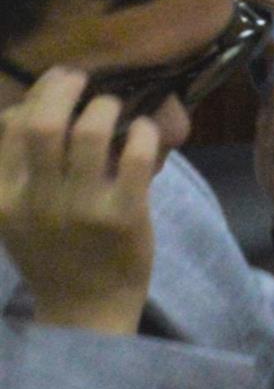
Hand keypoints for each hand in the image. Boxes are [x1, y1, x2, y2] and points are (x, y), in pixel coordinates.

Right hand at [0, 69, 160, 333]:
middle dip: (64, 88)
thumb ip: (19, 169)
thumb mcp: (18, 215)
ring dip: (107, 107)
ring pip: (91, 132)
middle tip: (82, 79)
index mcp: (4, 198)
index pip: (9, 128)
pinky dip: (145, 132)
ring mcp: (80, 208)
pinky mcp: (124, 216)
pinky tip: (146, 131)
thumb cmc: (55, 252)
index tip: (57, 83)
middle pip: (42, 123)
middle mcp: (36, 201)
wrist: (85, 309)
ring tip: (114, 107)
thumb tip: (36, 108)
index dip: (36, 95)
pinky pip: (137, 155)